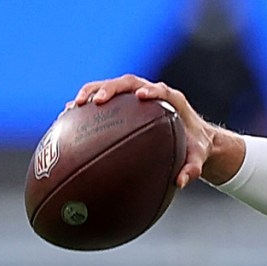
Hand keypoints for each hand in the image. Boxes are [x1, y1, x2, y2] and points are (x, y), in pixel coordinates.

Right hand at [69, 74, 220, 187]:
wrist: (193, 139)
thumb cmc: (195, 148)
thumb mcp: (197, 160)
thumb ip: (192, 170)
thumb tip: (180, 183)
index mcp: (173, 101)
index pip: (161, 90)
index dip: (151, 90)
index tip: (141, 96)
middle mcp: (153, 93)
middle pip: (130, 83)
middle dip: (112, 88)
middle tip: (98, 101)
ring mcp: (137, 96)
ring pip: (113, 87)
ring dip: (93, 92)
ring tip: (75, 106)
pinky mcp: (126, 103)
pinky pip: (106, 100)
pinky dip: (88, 104)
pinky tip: (68, 117)